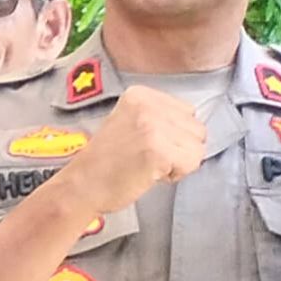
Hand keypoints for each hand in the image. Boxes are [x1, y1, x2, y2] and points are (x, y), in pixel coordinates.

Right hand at [63, 85, 206, 213]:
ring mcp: (153, 127)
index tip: (146, 145)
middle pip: (196, 128)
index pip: (187, 112)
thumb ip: (159, 117)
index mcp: (140, 95)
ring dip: (179, 162)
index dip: (173, 134)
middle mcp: (148, 105)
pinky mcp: (159, 151)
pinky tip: (152, 174)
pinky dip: (176, 174)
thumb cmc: (105, 162)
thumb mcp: (129, 122)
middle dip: (178, 148)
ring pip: (198, 147)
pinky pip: (192, 162)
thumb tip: (193, 130)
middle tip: (147, 157)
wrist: (82, 186)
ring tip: (149, 165)